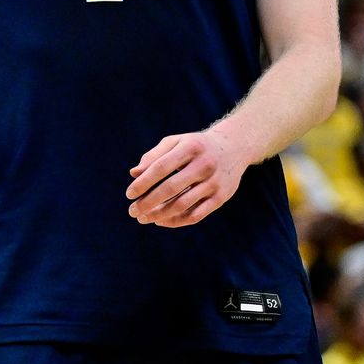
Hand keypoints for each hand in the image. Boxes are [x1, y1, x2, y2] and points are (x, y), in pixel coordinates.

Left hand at [126, 128, 248, 227]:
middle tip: (132, 211)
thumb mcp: (175, 142)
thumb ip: (154, 156)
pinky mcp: (221, 197)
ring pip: (183, 204)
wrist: (234, 148)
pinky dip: (177, 221)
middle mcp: (204, 165)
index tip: (129, 194)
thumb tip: (134, 174)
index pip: (161, 168)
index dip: (143, 183)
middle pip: (171, 188)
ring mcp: (214, 183)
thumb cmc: (195, 146)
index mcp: (190, 148)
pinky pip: (197, 215)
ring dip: (160, 214)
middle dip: (148, 202)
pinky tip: (161, 221)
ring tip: (143, 218)